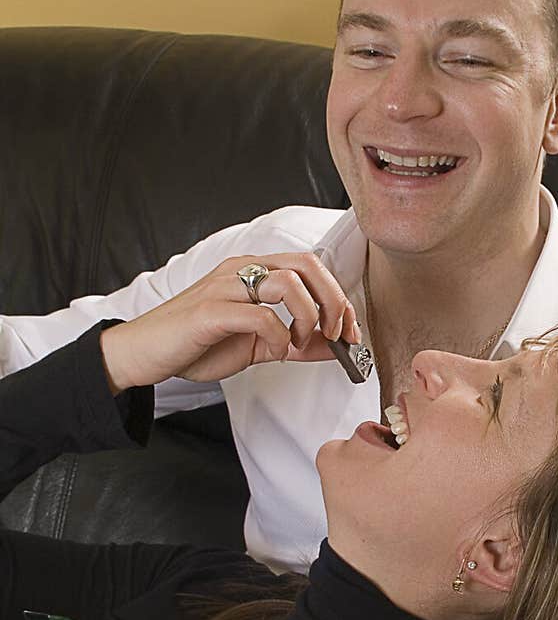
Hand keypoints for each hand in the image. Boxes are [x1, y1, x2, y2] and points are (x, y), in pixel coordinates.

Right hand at [99, 253, 360, 391]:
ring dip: (307, 316)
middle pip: (308, 266)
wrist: (145, 353)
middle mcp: (241, 270)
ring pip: (288, 283)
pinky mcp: (210, 311)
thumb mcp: (258, 345)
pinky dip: (278, 336)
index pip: (311, 267)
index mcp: (254, 271)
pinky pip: (259, 315)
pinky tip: (274, 350)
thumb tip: (335, 348)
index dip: (339, 298)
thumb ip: (295, 343)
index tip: (350, 333)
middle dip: (334, 302)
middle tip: (337, 336)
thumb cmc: (198, 344)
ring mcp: (225, 287)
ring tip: (299, 342)